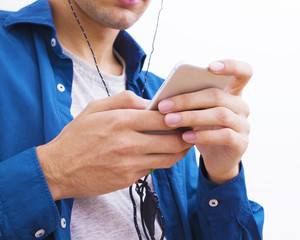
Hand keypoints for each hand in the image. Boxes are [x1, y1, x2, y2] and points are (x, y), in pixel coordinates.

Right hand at [36, 91, 192, 200]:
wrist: (58, 169)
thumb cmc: (76, 136)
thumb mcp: (95, 108)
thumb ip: (124, 100)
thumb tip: (149, 102)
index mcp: (121, 121)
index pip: (162, 118)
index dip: (179, 117)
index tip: (186, 115)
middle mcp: (128, 143)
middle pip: (172, 141)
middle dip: (187, 136)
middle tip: (191, 131)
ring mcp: (129, 163)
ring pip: (168, 158)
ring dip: (180, 151)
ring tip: (183, 144)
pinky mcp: (128, 178)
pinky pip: (153, 169)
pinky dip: (160, 161)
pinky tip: (160, 154)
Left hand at [158, 60, 251, 183]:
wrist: (216, 160)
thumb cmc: (204, 129)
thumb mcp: (197, 112)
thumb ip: (190, 100)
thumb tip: (164, 96)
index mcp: (233, 92)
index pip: (243, 71)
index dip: (231, 65)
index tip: (209, 67)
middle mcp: (242, 106)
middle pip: (218, 95)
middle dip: (188, 100)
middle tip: (164, 106)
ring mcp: (244, 124)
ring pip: (220, 115)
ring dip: (191, 117)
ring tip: (169, 121)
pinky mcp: (241, 143)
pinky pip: (224, 135)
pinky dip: (202, 135)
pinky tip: (185, 137)